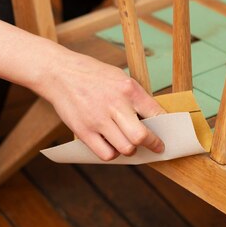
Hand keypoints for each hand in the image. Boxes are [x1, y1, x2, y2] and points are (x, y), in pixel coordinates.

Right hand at [36, 45, 165, 160]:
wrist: (59, 72)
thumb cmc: (91, 75)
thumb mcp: (118, 77)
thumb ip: (134, 97)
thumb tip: (151, 119)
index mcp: (128, 88)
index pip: (156, 113)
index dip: (165, 127)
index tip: (166, 134)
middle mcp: (115, 104)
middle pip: (141, 136)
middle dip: (152, 144)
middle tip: (155, 146)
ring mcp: (98, 119)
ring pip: (125, 149)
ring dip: (130, 150)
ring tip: (128, 144)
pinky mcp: (83, 131)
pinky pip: (105, 154)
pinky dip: (112, 154)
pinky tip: (111, 146)